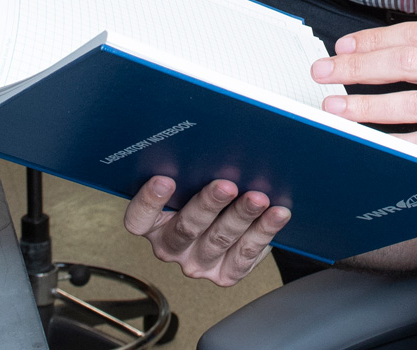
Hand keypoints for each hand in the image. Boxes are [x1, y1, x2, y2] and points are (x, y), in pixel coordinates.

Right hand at [122, 176, 288, 285]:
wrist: (230, 223)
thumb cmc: (202, 191)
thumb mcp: (188, 182)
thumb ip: (188, 171)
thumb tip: (206, 143)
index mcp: (153, 225)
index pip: (139, 220)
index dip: (149, 202)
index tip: (164, 179)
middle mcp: (172, 247)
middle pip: (186, 228)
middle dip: (208, 204)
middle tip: (226, 185)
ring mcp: (199, 262)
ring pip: (219, 240)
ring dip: (241, 216)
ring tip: (257, 198)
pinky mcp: (226, 273)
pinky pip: (246, 255)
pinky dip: (264, 232)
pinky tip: (277, 214)